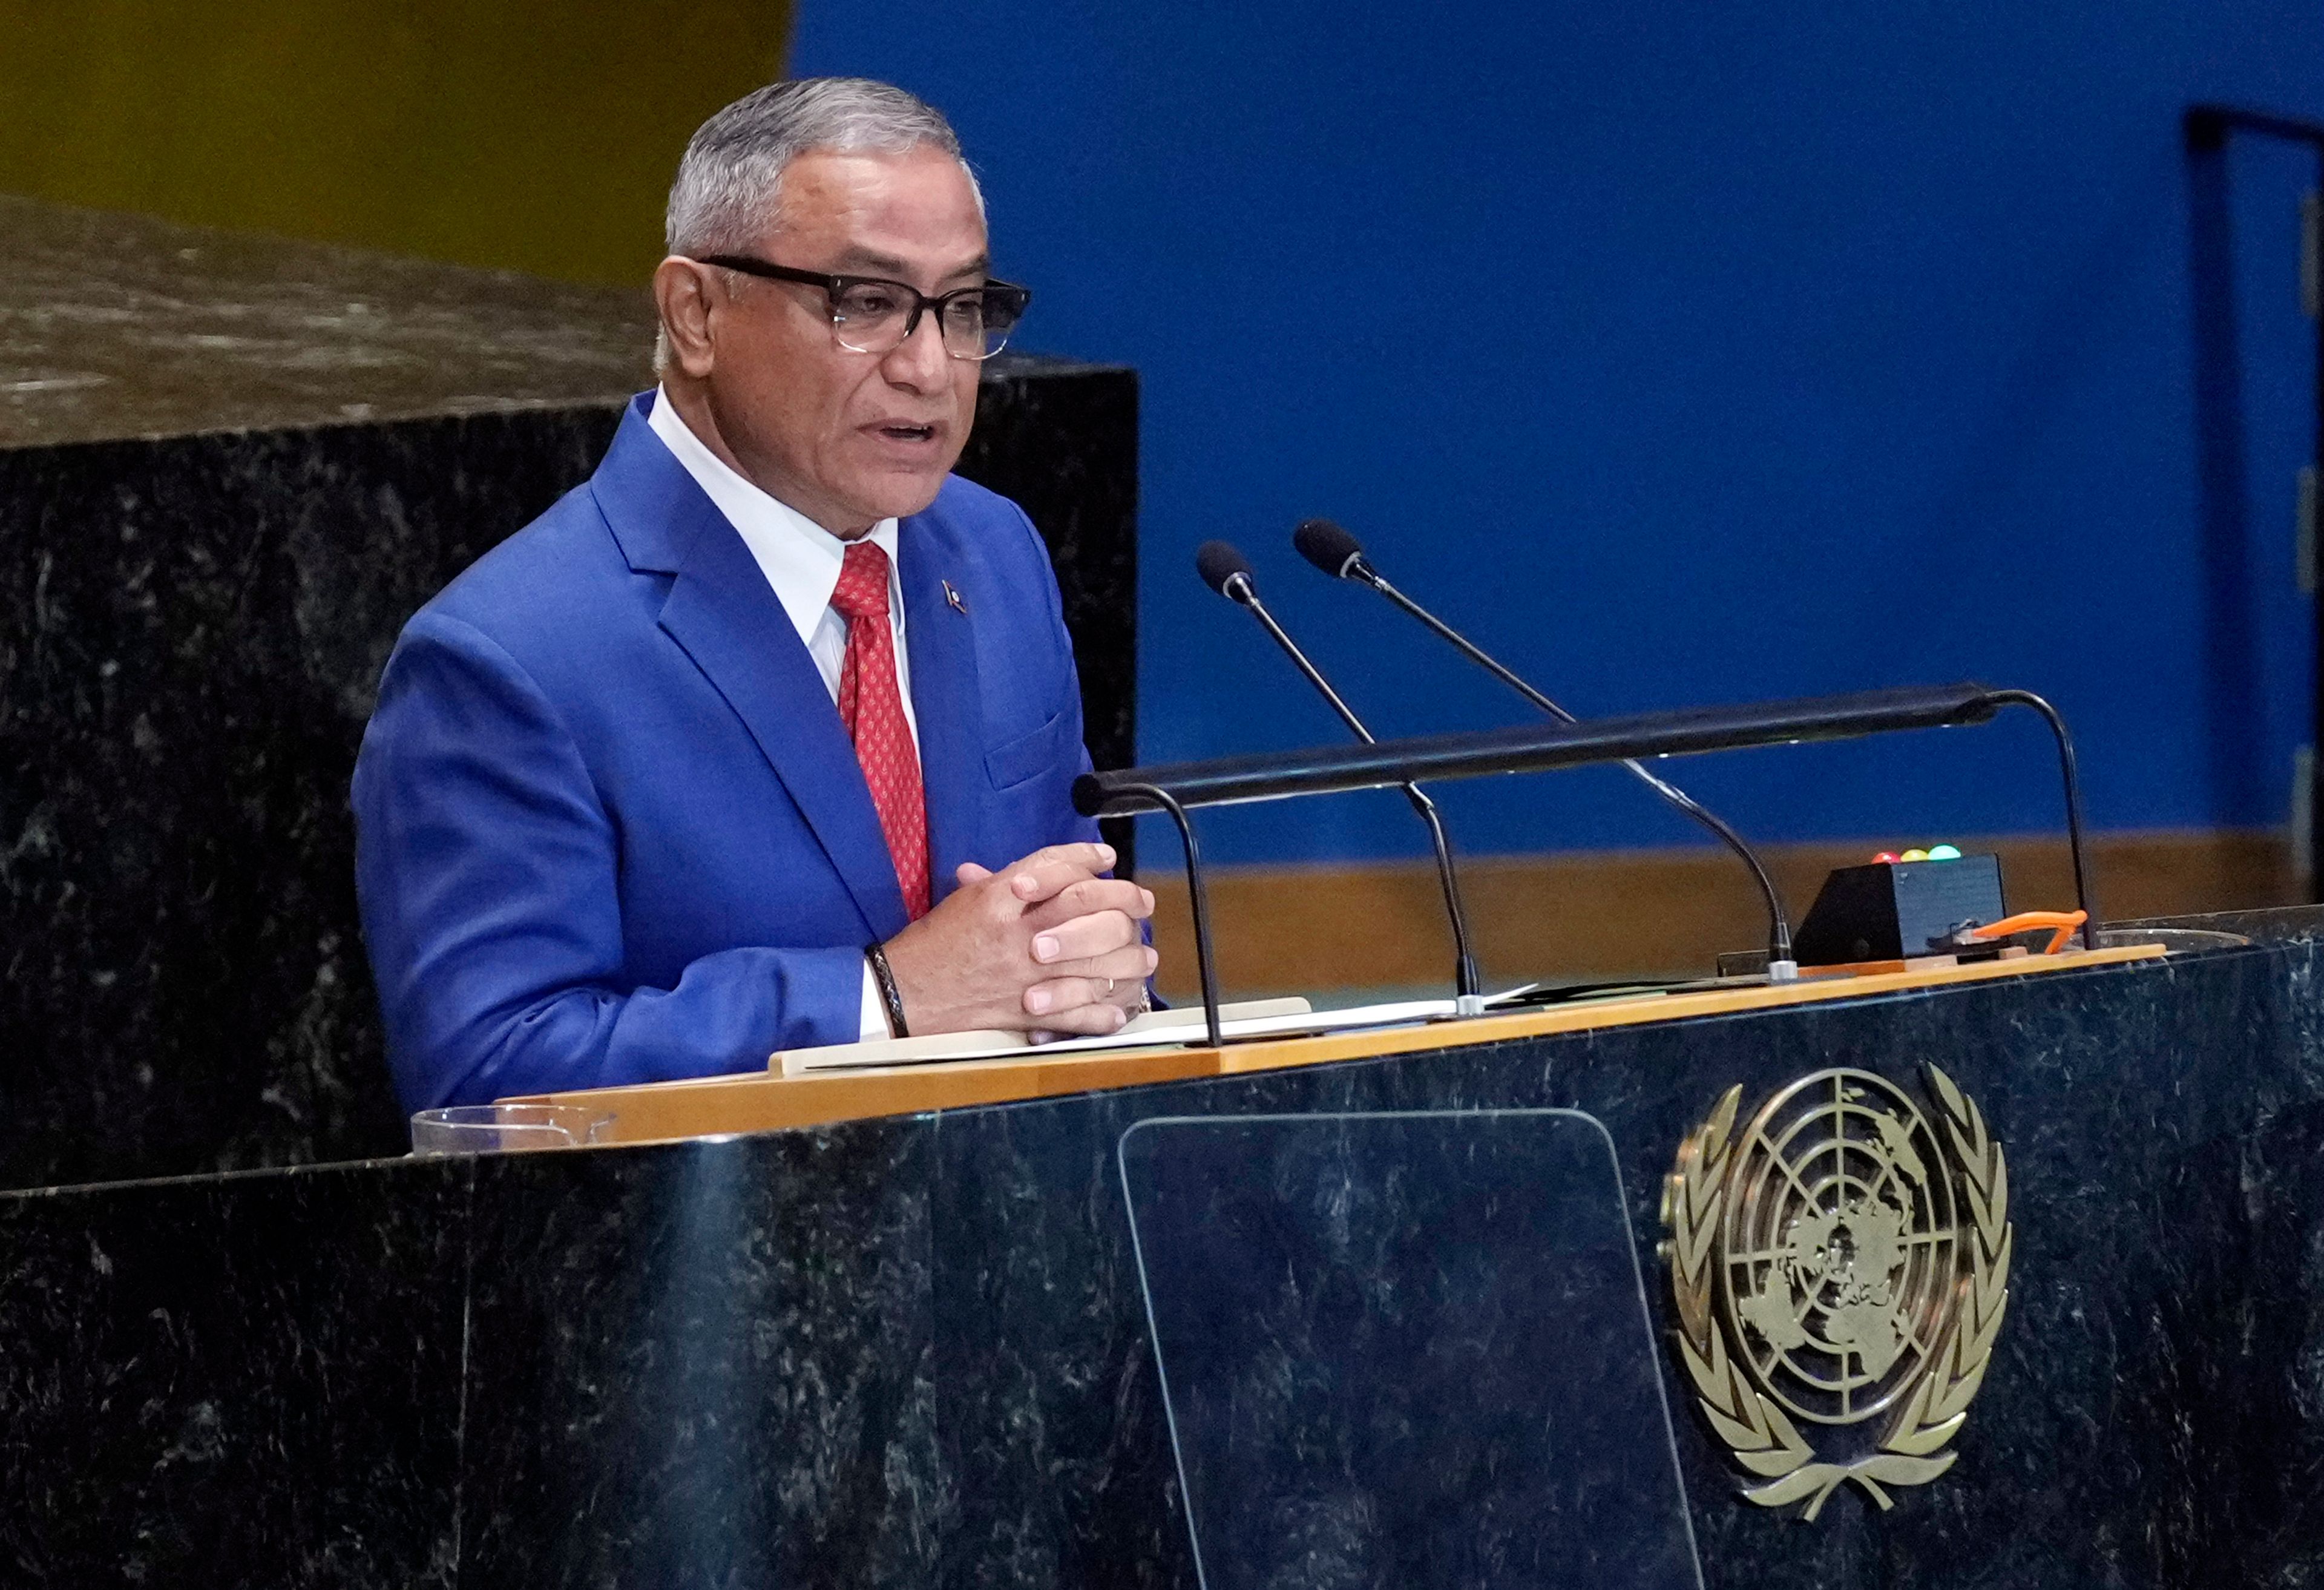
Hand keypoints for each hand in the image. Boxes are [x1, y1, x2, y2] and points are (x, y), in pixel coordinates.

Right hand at [877, 842, 1158, 1036]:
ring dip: (1126, 959)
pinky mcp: (1025, 1013)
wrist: (901, 995)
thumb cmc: (932, 947)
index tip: (1107, 859)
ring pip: (1092, 961)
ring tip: (1143, 956)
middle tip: (1141, 901)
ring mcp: (1024, 975)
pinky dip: (1102, 1013)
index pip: (1053, 866)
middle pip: (1084, 906)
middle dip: (1122, 900)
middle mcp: (1016, 933)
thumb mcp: (963, 902)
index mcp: (997, 899)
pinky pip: (1075, 1014)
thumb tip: (1040, 868)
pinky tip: (1120, 1007)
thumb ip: (1002, 882)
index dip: (1086, 858)